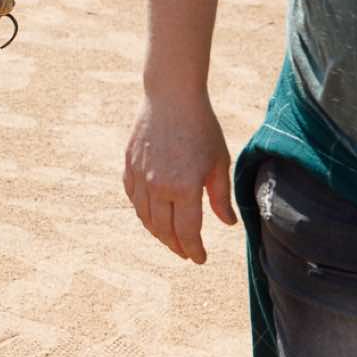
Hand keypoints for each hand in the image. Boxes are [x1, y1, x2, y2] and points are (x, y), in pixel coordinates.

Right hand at [123, 87, 237, 262]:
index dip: (194, 250)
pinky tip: (152, 213)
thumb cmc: (201, 128)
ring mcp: (140, 176)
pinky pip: (133, 197)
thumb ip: (220, 197)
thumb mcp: (219, 163)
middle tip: (186, 252)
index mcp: (185, 188)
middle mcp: (159, 187)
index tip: (200, 258)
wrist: (171, 97)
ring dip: (157, 232)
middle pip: (164, 230)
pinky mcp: (129, 165)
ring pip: (145, 217)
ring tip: (170, 237)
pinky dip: (142, 211)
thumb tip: (227, 223)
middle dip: (176, 246)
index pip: (187, 233)